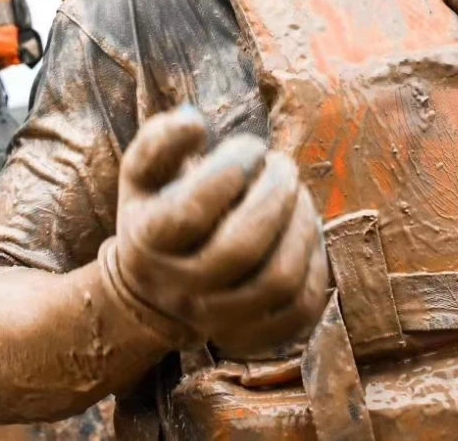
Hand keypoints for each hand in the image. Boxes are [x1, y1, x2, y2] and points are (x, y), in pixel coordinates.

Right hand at [111, 105, 327, 357]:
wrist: (155, 284)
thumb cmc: (158, 208)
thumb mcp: (142, 170)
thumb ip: (161, 139)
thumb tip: (194, 122)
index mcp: (147, 241)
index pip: (191, 210)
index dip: (230, 170)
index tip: (250, 146)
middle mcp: (179, 288)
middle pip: (240, 248)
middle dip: (274, 195)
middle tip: (283, 165)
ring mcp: (217, 320)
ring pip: (278, 281)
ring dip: (300, 225)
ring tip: (297, 193)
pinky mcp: (254, 336)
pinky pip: (301, 309)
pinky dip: (314, 263)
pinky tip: (305, 228)